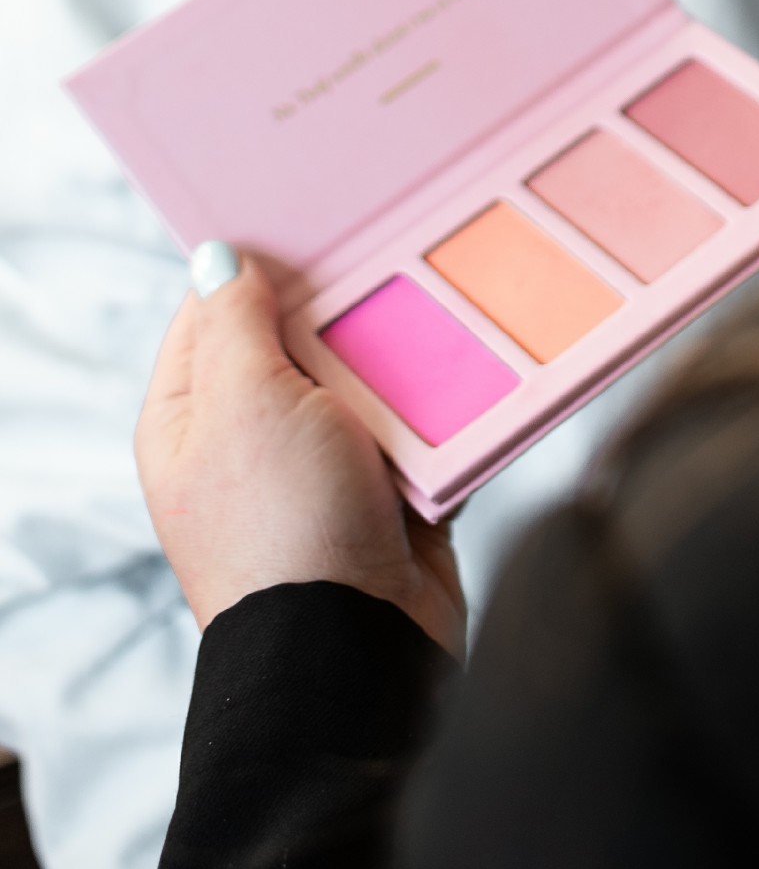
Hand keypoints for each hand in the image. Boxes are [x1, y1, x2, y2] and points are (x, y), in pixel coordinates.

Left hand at [135, 247, 465, 657]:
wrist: (360, 645)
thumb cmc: (285, 526)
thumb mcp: (246, 402)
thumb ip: (236, 322)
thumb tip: (218, 257)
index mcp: (191, 419)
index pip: (211, 314)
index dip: (256, 267)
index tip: (310, 223)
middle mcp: (249, 440)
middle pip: (296, 338)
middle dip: (339, 306)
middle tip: (384, 253)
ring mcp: (319, 468)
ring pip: (362, 376)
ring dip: (395, 356)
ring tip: (427, 312)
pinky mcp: (384, 491)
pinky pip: (413, 423)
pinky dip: (435, 405)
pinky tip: (457, 371)